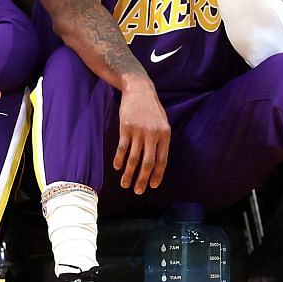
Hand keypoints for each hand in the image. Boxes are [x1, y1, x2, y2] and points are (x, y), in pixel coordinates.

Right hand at [116, 80, 170, 194]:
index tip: (153, 186)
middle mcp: (153, 135)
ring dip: (128, 173)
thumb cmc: (152, 109)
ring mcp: (139, 132)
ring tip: (125, 184)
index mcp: (165, 135)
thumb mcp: (163, 123)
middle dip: (143, 179)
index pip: (162, 160)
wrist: (140, 90)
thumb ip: (161, 141)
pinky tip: (117, 168)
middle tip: (138, 191)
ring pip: (134, 158)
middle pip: (148, 163)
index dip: (157, 174)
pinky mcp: (126, 128)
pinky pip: (122, 148)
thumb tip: (158, 160)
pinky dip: (119, 159)